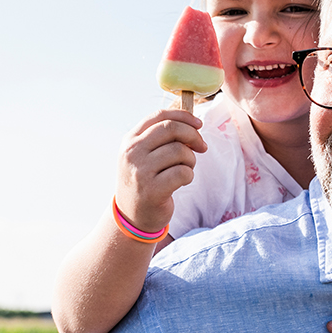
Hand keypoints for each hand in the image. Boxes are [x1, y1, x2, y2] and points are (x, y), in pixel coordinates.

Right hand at [115, 109, 206, 232]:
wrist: (132, 216)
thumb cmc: (145, 181)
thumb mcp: (143, 155)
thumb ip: (161, 138)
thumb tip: (193, 124)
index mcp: (130, 140)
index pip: (159, 116)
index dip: (183, 116)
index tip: (199, 124)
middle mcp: (132, 153)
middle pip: (171, 129)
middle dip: (193, 135)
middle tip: (201, 147)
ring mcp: (140, 171)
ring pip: (179, 151)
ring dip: (191, 159)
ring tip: (186, 168)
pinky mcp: (152, 190)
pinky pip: (183, 173)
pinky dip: (189, 175)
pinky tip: (182, 181)